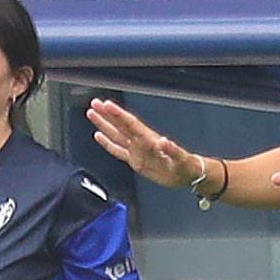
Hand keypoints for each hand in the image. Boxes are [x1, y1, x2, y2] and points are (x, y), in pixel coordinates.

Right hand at [87, 98, 202, 187]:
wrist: (187, 176)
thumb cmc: (186, 166)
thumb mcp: (181, 159)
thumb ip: (172, 150)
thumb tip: (164, 142)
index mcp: (150, 140)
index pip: (131, 124)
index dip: (118, 114)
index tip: (107, 105)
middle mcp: (141, 143)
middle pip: (121, 125)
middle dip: (107, 114)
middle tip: (95, 103)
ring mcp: (137, 151)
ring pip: (116, 135)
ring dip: (104, 124)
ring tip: (92, 113)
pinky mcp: (136, 161)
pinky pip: (118, 150)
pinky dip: (107, 143)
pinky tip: (98, 136)